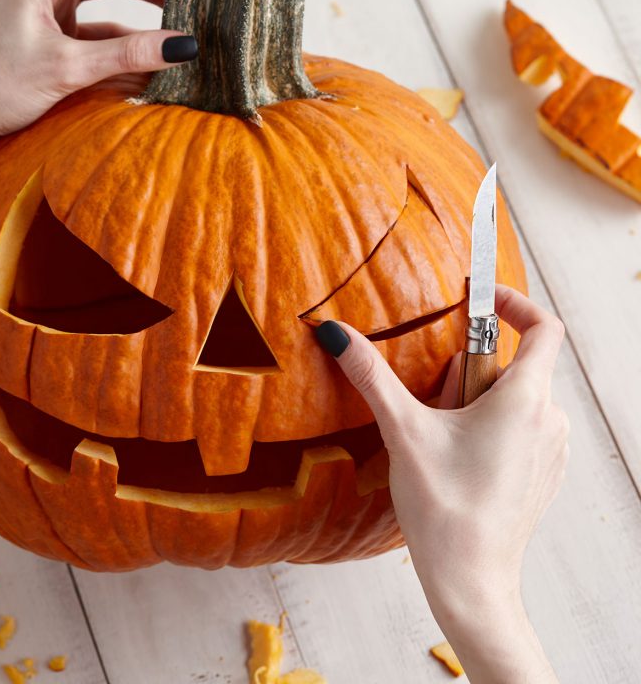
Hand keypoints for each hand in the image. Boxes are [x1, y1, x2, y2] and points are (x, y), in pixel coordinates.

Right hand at [316, 285, 567, 682]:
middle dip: (470, 370)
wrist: (471, 585)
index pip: (543, 327)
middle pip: (514, 366)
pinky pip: (521, 429)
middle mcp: (550, 420)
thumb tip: (334, 332)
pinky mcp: (543, 475)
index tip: (481, 300)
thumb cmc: (444, 510)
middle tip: (435, 400)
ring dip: (477, 401)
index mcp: (525, 399)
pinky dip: (490, 427)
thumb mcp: (404, 432)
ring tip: (442, 437)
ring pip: (515, 399)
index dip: (515, 302)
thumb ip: (370, 375)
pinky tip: (457, 460)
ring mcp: (551, 451)